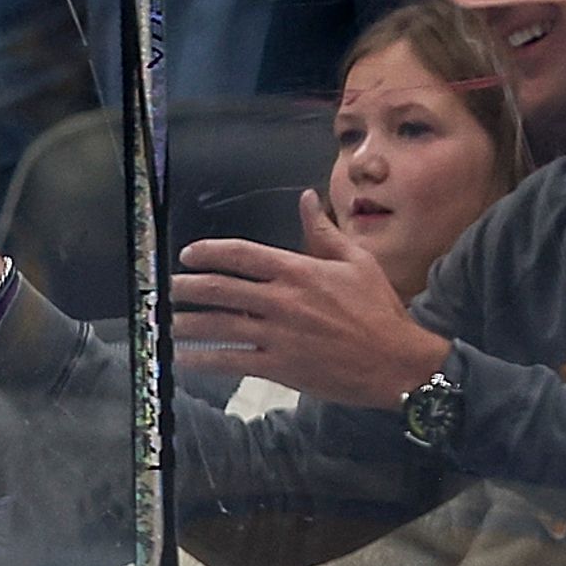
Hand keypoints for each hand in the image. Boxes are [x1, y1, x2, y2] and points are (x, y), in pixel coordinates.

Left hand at [173, 194, 454, 405]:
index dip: (209, 252)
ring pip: (218, 326)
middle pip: (219, 289)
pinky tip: (182, 358)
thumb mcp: (358, 262)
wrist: (398, 363)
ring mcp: (278, 335)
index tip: (188, 255)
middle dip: (186, 288)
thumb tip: (306, 199)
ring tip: (167, 321)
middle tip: (167, 289)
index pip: (241, 254)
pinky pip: (231, 361)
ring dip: (186, 323)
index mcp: (298, 272)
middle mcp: (282, 301)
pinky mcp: (280, 366)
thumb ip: (323, 232)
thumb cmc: (380, 310)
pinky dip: (202, 360)